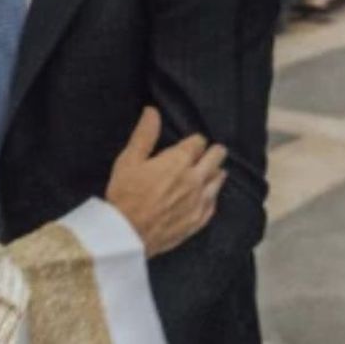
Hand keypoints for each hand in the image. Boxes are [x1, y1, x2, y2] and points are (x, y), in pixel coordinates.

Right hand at [104, 107, 226, 257]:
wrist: (129, 233)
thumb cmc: (125, 194)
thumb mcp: (129, 160)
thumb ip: (144, 135)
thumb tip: (152, 111)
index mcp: (178, 161)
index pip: (198, 143)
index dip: (195, 141)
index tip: (193, 142)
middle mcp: (194, 179)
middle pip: (215, 159)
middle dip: (214, 152)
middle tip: (215, 150)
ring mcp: (199, 201)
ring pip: (218, 181)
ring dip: (217, 172)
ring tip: (216, 170)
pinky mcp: (198, 220)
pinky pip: (213, 204)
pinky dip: (213, 196)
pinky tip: (210, 196)